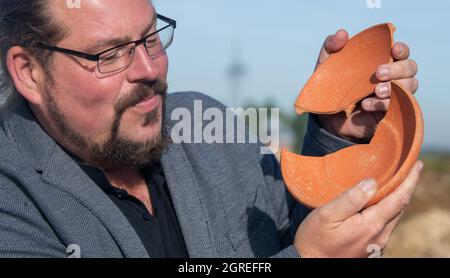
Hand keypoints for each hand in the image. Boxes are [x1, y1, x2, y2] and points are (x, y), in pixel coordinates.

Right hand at [293, 161, 423, 257]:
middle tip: (408, 169)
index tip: (417, 165)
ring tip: (395, 182)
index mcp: (370, 225)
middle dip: (405, 187)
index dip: (410, 181)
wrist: (309, 263)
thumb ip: (350, 199)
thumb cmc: (314, 240)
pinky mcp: (369, 248)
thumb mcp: (326, 215)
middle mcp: (378, 236)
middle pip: (399, 208)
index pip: (399, 200)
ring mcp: (375, 244)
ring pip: (392, 217)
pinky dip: (387, 209)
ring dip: (396, 199)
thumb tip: (372, 182)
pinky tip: (378, 202)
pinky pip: (384, 224)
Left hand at [315, 30, 418, 142]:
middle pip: (410, 68)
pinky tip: (366, 105)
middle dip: (398, 69)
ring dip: (394, 87)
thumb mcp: (326, 65)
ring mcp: (392, 95)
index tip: (393, 50)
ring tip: (376, 90)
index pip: (401, 52)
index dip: (402, 50)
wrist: (326, 115)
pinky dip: (382, 104)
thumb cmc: (331, 85)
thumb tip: (342, 33)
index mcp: (381, 61)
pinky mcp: (388, 112)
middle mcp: (392, 77)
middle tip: (379, 73)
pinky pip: (396, 107)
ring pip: (409, 88)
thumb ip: (331, 47)